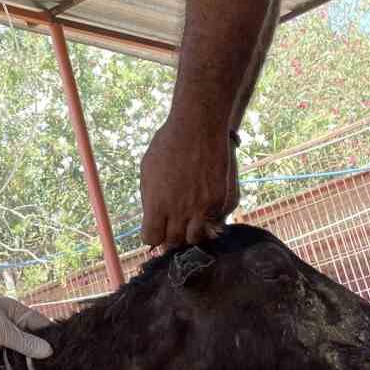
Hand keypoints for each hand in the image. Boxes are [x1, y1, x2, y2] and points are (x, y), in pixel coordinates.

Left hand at [0, 297, 52, 357]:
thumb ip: (22, 341)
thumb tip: (49, 351)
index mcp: (14, 310)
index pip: (41, 324)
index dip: (52, 338)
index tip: (65, 356)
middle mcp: (9, 320)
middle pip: (31, 337)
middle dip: (40, 352)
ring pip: (20, 348)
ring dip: (26, 360)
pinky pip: (7, 355)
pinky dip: (13, 363)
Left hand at [140, 114, 238, 247]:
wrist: (198, 127)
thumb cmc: (168, 145)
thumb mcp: (148, 172)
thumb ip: (150, 200)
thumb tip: (152, 219)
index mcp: (158, 206)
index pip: (152, 239)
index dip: (153, 236)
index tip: (156, 229)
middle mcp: (180, 211)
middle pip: (174, 242)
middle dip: (172, 236)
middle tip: (173, 226)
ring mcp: (203, 208)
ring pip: (197, 237)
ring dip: (192, 231)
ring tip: (190, 219)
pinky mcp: (221, 201)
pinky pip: (217, 222)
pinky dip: (211, 218)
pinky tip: (206, 205)